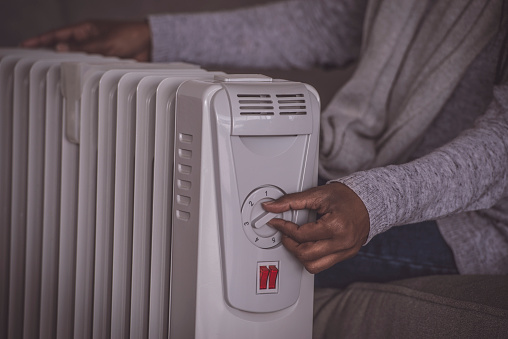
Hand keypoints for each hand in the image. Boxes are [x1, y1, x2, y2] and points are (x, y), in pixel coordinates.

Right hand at [21, 20, 150, 60]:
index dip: (40, 39)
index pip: (57, 34)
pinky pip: (88, 67)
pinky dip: (81, 71)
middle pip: (63, 47)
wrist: (150, 44)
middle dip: (48, 53)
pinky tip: (74, 77)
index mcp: (85, 29)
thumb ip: (83, 47)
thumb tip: (61, 48)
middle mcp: (88, 40)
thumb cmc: (130, 36)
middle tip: (32, 61)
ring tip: (50, 72)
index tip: (25, 44)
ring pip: (75, 59)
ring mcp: (95, 51)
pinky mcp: (104, 62)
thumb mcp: (105, 42)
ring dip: (65, 64)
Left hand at [263, 182, 369, 273]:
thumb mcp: (317, 194)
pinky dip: (311, 257)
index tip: (277, 222)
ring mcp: (345, 251)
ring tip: (296, 240)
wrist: (367, 201)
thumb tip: (271, 207)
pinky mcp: (346, 255)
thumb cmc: (346, 197)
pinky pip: (323, 265)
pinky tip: (308, 244)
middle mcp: (342, 242)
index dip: (284, 228)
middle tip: (285, 233)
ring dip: (300, 254)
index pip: (301, 235)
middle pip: (305, 254)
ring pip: (313, 266)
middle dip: (290, 244)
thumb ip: (292, 201)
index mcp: (336, 226)